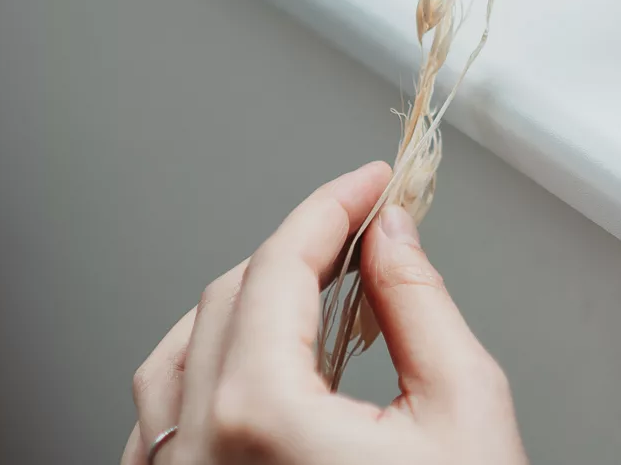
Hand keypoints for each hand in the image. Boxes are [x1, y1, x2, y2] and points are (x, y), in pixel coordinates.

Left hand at [123, 163, 526, 464]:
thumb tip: (391, 237)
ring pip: (175, 357)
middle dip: (298, 248)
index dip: (332, 207)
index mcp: (262, 418)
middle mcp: (196, 456)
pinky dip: (202, 373)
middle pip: (228, 297)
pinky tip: (256, 366)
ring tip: (313, 290)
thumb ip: (419, 304)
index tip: (371, 183)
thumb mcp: (463, 409)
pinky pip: (158, 426)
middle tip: (364, 227)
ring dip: (241, 305)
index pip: (281, 265)